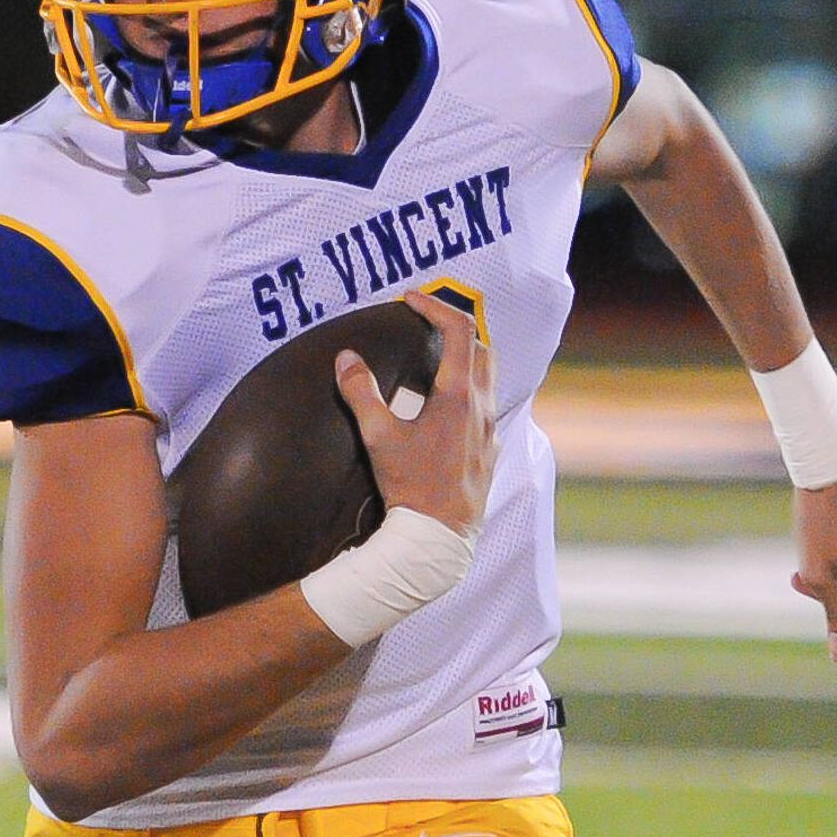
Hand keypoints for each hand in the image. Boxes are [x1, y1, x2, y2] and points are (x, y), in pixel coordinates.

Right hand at [337, 291, 497, 532]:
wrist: (440, 536)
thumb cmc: (412, 487)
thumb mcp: (379, 438)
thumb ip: (361, 393)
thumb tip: (346, 358)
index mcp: (458, 395)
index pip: (458, 330)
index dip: (435, 307)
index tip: (410, 300)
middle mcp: (481, 407)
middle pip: (481, 347)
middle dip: (455, 327)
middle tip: (426, 323)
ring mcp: (490, 430)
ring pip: (488, 376)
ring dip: (466, 357)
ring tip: (435, 359)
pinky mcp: (490, 450)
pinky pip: (487, 405)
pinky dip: (469, 389)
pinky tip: (446, 406)